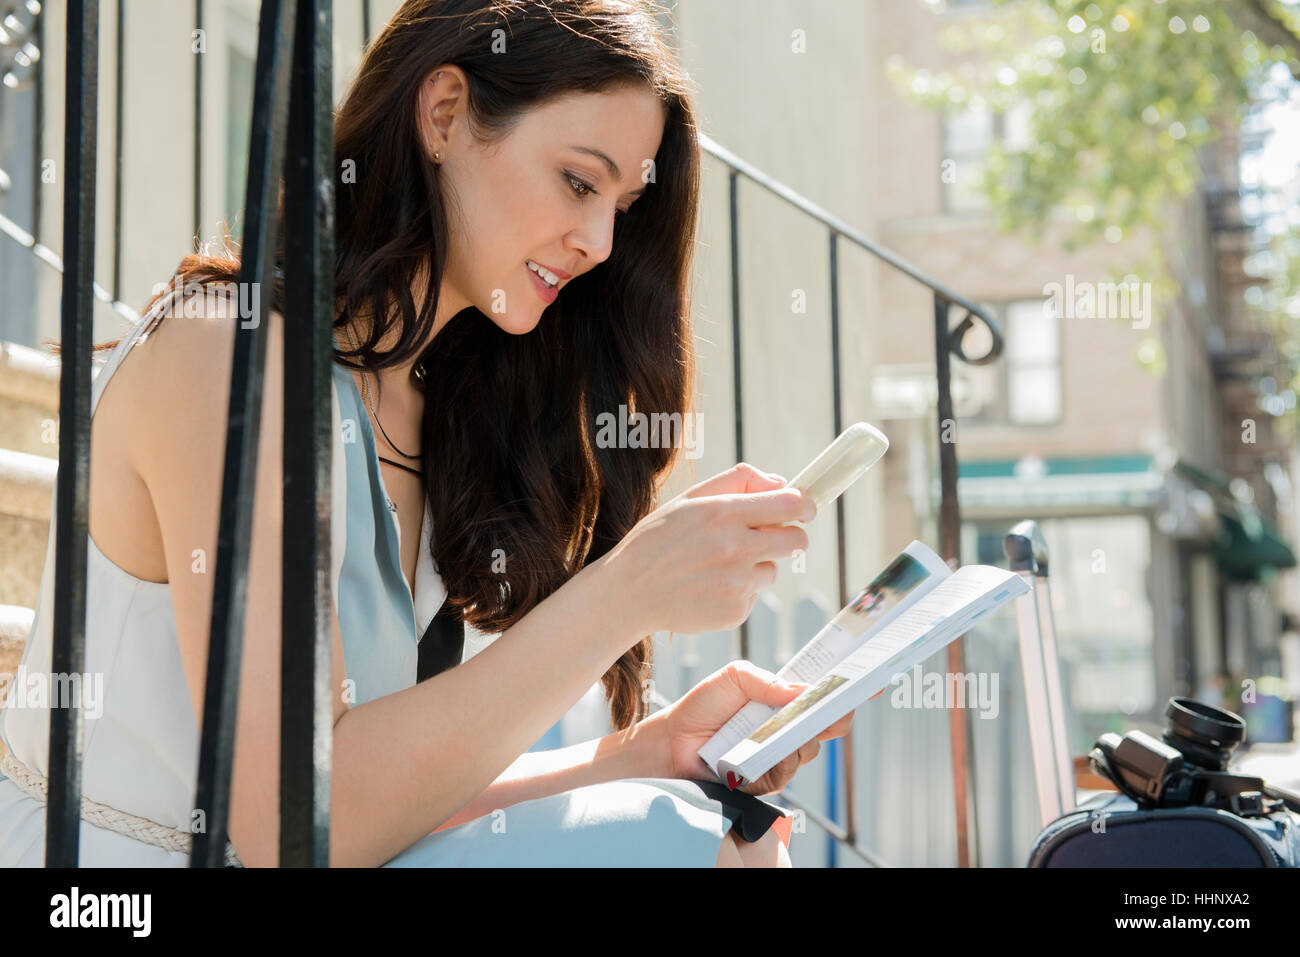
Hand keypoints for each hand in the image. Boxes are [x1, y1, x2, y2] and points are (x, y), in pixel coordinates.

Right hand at [599, 463, 814, 636]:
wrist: (628, 592)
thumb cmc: (658, 539)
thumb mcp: (690, 499)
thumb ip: (739, 481)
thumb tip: (782, 483)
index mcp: (723, 513)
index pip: (791, 504)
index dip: (803, 504)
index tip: (802, 508)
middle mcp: (735, 548)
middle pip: (796, 540)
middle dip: (789, 535)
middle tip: (769, 536)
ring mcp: (736, 584)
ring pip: (773, 569)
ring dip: (756, 565)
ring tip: (717, 565)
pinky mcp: (735, 611)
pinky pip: (754, 595)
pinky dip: (738, 590)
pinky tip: (708, 586)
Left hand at [649, 660, 856, 795]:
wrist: (671, 742)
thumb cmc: (704, 706)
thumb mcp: (735, 678)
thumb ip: (769, 682)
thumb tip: (805, 690)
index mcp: (785, 702)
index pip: (824, 697)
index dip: (850, 692)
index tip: (873, 681)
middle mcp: (787, 730)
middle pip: (827, 726)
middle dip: (835, 715)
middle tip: (836, 706)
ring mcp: (778, 756)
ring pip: (807, 750)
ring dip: (801, 738)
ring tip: (790, 726)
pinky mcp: (764, 781)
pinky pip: (783, 772)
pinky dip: (778, 759)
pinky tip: (767, 751)